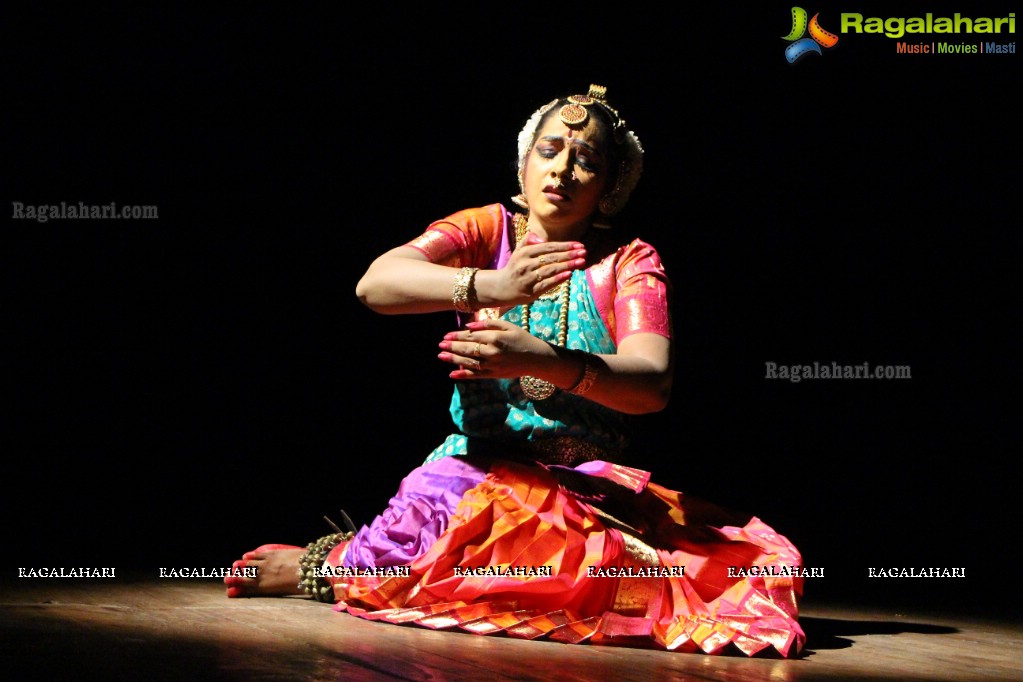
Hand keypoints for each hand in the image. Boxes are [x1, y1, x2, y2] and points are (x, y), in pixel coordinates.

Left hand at [437, 318, 555, 379]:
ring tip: (441, 356)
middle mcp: (492, 352)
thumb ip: (488, 324)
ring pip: (468, 362)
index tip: (446, 335)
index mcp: (495, 338)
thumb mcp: (508, 326)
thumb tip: (469, 326)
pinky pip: (475, 375)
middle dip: (452, 346)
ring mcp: (492, 365)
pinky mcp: (493, 375)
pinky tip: (452, 373)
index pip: (471, 336)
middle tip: (440, 344)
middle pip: (467, 349)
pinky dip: (463, 375)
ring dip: (453, 359)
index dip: (457, 335)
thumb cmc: (522, 338)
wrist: (536, 358)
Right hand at [489, 233, 586, 306]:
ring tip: (581, 262)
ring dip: (567, 265)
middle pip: (551, 258)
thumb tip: (542, 237)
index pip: (548, 247)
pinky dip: (558, 279)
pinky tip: (569, 274)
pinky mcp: (530, 291)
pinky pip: (546, 284)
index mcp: (525, 252)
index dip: (565, 245)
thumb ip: (529, 240)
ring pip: (550, 270)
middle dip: (569, 254)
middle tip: (584, 252)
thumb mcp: (519, 251)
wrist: (500, 288)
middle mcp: (526, 264)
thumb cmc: (515, 267)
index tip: (579, 245)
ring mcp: (528, 278)